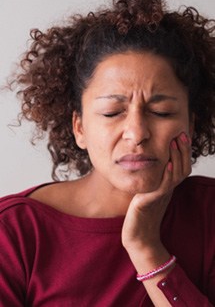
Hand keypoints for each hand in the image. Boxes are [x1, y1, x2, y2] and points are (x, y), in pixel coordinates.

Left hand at [122, 132, 191, 265]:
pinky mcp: (150, 202)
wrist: (138, 238)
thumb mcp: (148, 193)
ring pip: (175, 175)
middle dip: (182, 150)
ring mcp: (161, 197)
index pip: (180, 167)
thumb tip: (152, 166)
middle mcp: (167, 191)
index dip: (183, 152)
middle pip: (182, 168)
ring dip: (176, 158)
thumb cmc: (141, 216)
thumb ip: (153, 181)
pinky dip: (166, 175)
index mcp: (167, 187)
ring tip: (174, 142)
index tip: (181, 135)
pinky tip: (166, 164)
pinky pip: (162, 187)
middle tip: (181, 134)